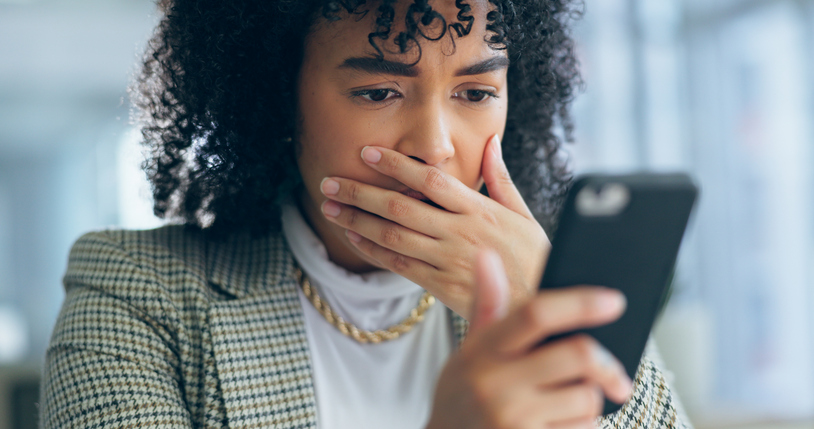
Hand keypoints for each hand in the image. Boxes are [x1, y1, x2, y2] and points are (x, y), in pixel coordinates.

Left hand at [319, 134, 548, 318]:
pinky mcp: (440, 286)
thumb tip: (491, 142)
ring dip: (356, 220)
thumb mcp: (524, 214)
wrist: (539, 307)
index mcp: (480, 209)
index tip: (367, 152)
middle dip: (361, 192)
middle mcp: (460, 232)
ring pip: (392, 236)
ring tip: (330, 207)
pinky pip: (398, 265)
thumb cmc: (534, 258)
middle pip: (400, 206)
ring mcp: (448, 260)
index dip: (395, 164)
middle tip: (330, 181)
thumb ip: (502, 178)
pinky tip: (353, 236)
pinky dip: (372, 250)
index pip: (429, 179)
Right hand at [425, 250, 632, 428]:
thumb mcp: (468, 351)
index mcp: (483, 351)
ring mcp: (513, 420)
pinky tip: (557, 425)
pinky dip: (581, 426)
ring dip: (589, 399)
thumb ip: (486, 304)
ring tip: (565, 403)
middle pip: (577, 355)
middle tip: (614, 371)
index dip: (580, 303)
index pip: (535, 314)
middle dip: (605, 362)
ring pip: (586, 397)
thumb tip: (486, 254)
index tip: (614, 300)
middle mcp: (496, 384)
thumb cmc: (462, 395)